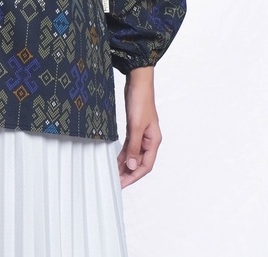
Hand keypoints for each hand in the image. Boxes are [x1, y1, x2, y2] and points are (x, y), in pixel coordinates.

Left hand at [117, 66, 160, 187]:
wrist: (138, 82)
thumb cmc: (140, 101)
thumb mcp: (136, 126)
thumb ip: (134, 147)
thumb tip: (131, 166)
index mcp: (154, 141)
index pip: (146, 166)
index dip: (134, 176)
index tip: (122, 184)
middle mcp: (149, 140)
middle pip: (140, 162)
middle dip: (128, 173)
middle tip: (116, 182)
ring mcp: (142, 135)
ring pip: (134, 155)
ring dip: (124, 165)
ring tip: (114, 174)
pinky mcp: (135, 129)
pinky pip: (130, 146)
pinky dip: (123, 154)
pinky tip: (116, 160)